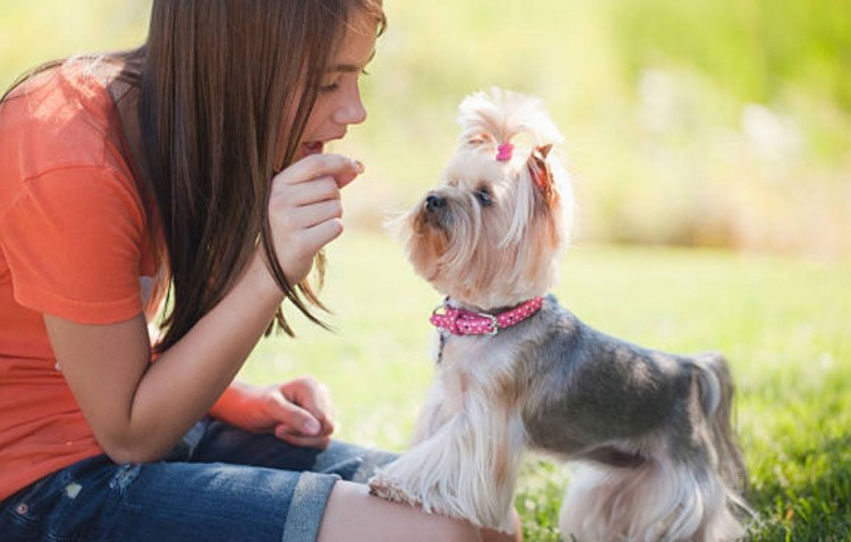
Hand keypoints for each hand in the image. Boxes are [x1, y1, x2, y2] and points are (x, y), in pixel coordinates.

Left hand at [220, 378, 335, 448]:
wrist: (248, 411)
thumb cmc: (255, 405)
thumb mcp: (270, 408)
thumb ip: (294, 416)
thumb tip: (317, 429)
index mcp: (311, 386)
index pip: (323, 419)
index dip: (303, 431)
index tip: (279, 428)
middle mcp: (321, 394)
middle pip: (328, 428)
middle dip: (302, 436)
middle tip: (279, 430)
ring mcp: (322, 407)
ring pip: (326, 436)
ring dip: (302, 441)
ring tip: (283, 431)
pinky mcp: (320, 420)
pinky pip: (322, 440)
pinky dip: (305, 443)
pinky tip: (290, 434)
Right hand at [266, 154, 362, 285]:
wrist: (272, 265)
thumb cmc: (292, 225)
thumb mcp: (301, 197)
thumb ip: (326, 179)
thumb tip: (357, 167)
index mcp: (278, 184)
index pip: (315, 163)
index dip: (340, 162)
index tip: (356, 166)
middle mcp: (280, 200)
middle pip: (330, 186)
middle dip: (334, 198)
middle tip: (318, 214)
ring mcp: (288, 222)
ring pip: (336, 207)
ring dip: (333, 217)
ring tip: (314, 226)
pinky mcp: (300, 243)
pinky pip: (336, 226)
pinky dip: (333, 231)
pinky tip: (317, 237)